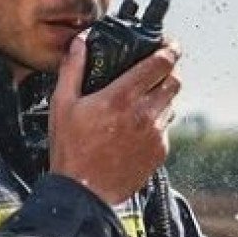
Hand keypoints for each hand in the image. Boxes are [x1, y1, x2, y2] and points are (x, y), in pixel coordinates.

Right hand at [49, 35, 180, 205]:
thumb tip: (80, 42)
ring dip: (162, 95)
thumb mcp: (62, 104)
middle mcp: (144, 114)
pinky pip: (166, 128)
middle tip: (158, 68)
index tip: (169, 44)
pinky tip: (138, 125)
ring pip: (171, 104)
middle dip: (170, 70)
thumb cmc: (70, 150)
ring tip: (144, 97)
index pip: (160, 64)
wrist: (84, 194)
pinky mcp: (159, 152)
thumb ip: (73, 68)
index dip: (169, 50)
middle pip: (175, 80)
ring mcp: (155, 135)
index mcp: (122, 97)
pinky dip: (157, 121)